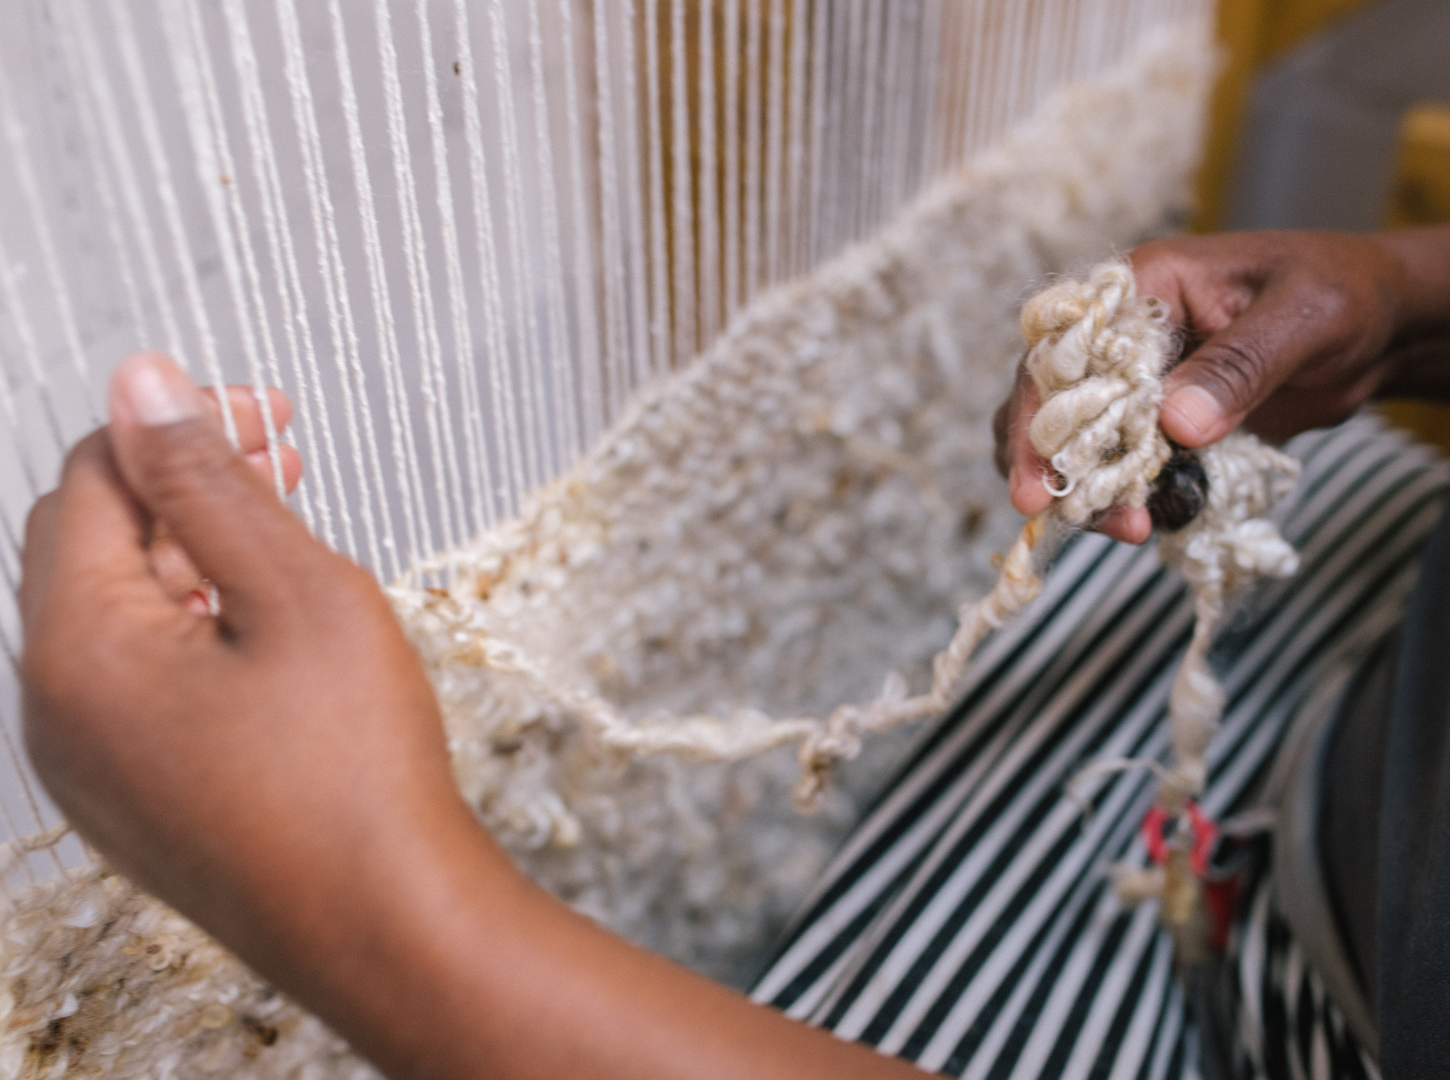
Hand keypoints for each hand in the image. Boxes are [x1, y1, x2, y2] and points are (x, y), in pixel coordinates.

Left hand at [21, 352, 474, 1072]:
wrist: (387, 926)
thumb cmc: (355, 772)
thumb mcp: (296, 592)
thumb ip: (211, 480)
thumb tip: (142, 382)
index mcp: (80, 646)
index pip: (97, 478)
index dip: (182, 426)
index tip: (267, 412)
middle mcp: (56, 708)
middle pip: (93, 541)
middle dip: (182, 486)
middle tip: (280, 462)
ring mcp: (89, 763)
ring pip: (115, 611)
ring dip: (188, 553)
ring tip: (281, 536)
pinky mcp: (132, 798)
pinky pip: (135, 679)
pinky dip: (189, 625)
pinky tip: (263, 626)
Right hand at [993, 227, 1449, 542]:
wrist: (1378, 329)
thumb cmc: (1341, 293)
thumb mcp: (1301, 317)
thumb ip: (1239, 365)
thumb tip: (1178, 423)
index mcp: (1142, 287)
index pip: (1064, 350)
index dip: (1041, 412)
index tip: (1039, 474)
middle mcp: (1124, 336)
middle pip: (1052, 401)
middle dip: (1049, 461)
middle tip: (1053, 511)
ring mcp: (1139, 384)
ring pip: (1077, 441)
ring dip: (1087, 488)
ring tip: (1129, 528)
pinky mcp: (1161, 425)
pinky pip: (1123, 467)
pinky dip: (1126, 498)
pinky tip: (1152, 521)